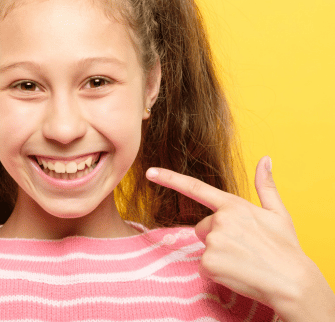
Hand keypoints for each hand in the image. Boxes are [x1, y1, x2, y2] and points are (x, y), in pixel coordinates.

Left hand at [146, 156, 334, 321]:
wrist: (292, 283)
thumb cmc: (286, 248)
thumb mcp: (278, 214)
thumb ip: (266, 186)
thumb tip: (265, 159)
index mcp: (233, 205)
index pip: (196, 188)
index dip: (170, 179)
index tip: (149, 172)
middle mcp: (220, 220)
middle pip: (202, 227)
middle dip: (216, 237)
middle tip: (243, 247)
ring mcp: (213, 241)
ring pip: (204, 247)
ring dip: (218, 254)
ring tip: (243, 260)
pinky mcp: (208, 262)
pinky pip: (204, 266)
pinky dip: (217, 272)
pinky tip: (237, 272)